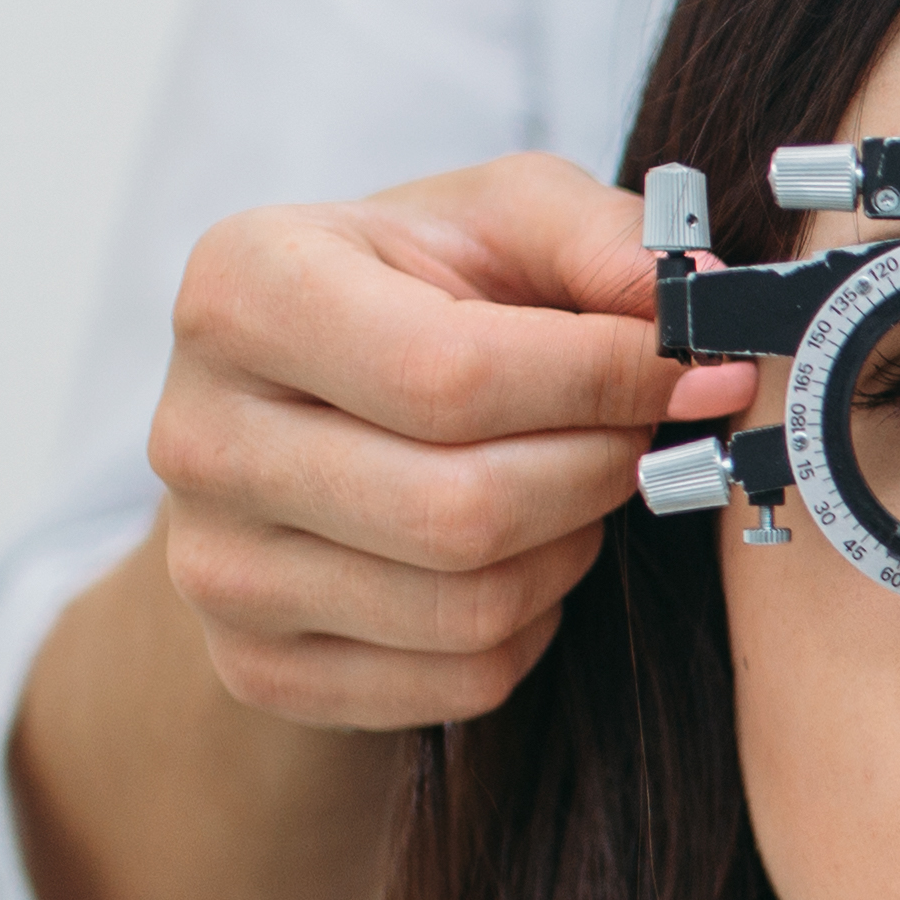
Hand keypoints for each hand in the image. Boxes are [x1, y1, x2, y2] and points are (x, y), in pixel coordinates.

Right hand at [145, 155, 751, 728]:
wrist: (301, 410)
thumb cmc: (418, 294)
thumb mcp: (501, 219)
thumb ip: (604, 237)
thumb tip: (702, 296)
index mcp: (242, 290)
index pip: (452, 374)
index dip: (603, 383)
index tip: (694, 373)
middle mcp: (197, 435)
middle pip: (461, 509)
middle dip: (595, 472)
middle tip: (643, 436)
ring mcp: (216, 568)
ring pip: (468, 607)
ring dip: (571, 548)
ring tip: (577, 484)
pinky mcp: (258, 667)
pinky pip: (460, 679)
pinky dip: (532, 625)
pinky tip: (523, 555)